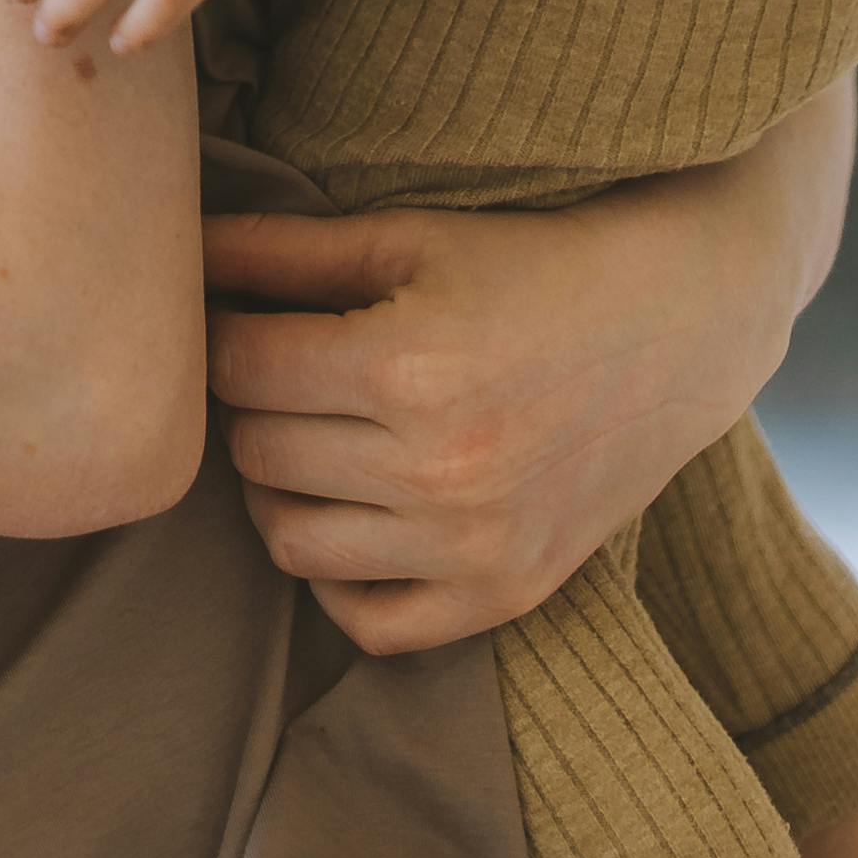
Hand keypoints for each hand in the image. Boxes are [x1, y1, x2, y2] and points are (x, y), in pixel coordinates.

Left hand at [198, 107, 847, 650]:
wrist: (681, 325)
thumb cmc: (535, 261)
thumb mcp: (409, 234)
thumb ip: (282, 250)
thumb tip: (177, 251)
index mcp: (407, 366)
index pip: (238, 369)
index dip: (222, 335)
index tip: (240, 316)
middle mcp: (436, 470)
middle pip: (257, 455)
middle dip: (250, 406)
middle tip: (275, 369)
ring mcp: (471, 547)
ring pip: (291, 543)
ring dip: (281, 488)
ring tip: (309, 435)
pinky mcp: (503, 595)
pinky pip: (368, 623)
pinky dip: (340, 576)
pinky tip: (353, 511)